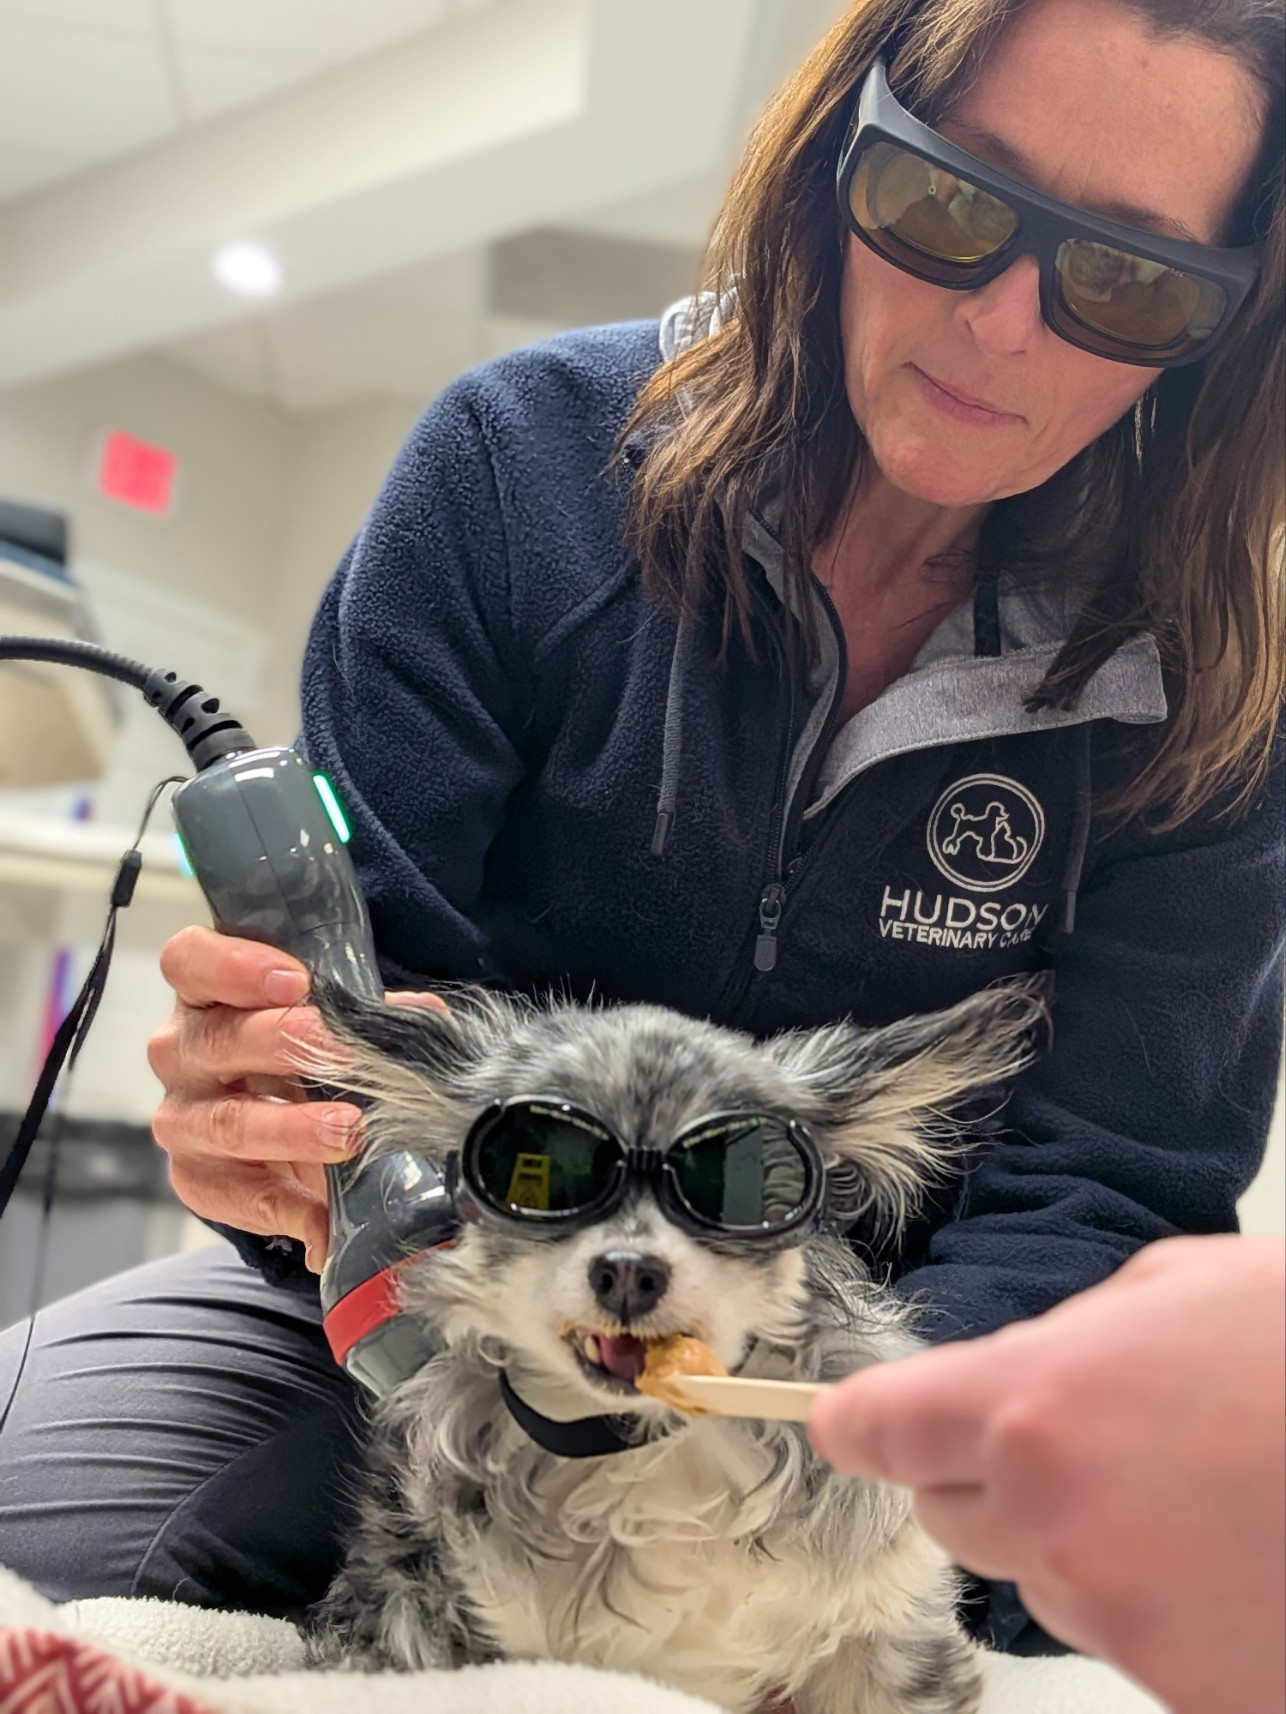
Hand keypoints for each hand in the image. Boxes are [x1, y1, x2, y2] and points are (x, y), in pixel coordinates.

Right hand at [149, 924, 444, 1272]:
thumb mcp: (328, 1022)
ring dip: (290, 1129)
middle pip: (214, 1041)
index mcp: (206, 994)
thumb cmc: (299, 1052)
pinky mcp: (197, 1178)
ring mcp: (183, 1118)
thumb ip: (367, 1013)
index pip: (191, 962)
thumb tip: (426, 1016)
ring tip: (348, 1132)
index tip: (296, 981)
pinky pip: (232, 1196)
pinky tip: (324, 1220)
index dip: (234, 966)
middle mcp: (181, 1052)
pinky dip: (285, 1210)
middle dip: (279, 1044)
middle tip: (339, 1051)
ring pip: (224, 1122)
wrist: (281, 1128)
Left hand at [809, 1236, 1285, 1713]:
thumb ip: (1071, 1340)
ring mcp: (1123, 1622)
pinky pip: (1133, 1638)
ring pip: (1043, 1579)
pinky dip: (1164, 1603)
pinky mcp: (1191, 1693)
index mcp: (1029, 1406)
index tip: (848, 1422)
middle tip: (1083, 1435)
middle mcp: (1052, 1525)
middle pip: (948, 1514)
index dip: (861, 1423)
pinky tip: (1237, 1552)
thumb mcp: (1173, 1288)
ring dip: (1083, 1538)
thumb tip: (1030, 1375)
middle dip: (988, 1474)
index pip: (880, 1429)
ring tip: (1197, 1489)